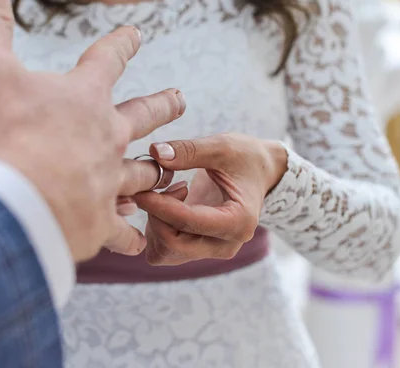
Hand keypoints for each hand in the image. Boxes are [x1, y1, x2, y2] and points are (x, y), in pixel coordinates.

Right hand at [0, 0, 184, 261]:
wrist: (14, 205)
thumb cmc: (0, 136)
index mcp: (84, 97)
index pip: (109, 59)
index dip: (122, 44)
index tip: (136, 36)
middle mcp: (107, 138)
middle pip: (145, 117)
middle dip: (163, 106)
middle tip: (180, 100)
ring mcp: (109, 182)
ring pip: (145, 173)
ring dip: (156, 170)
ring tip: (168, 171)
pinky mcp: (101, 223)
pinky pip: (125, 233)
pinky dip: (131, 237)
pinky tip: (140, 243)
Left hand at [134, 133, 286, 264]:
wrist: (259, 172)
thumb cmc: (245, 158)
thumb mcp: (222, 146)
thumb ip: (188, 150)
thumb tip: (154, 152)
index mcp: (238, 222)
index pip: (187, 222)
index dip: (158, 206)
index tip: (140, 188)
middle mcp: (226, 244)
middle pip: (173, 245)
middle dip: (156, 216)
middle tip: (157, 186)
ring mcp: (211, 250)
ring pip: (164, 253)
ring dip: (155, 224)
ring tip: (169, 192)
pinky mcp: (198, 249)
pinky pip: (164, 250)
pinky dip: (156, 230)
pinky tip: (167, 204)